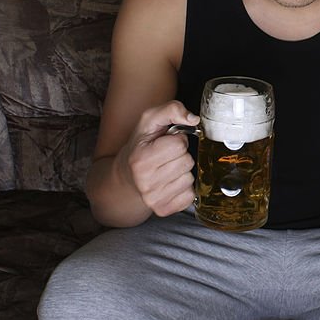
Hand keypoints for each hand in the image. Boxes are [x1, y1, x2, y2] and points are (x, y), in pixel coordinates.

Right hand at [116, 101, 199, 216]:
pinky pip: (190, 195)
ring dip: (183, 172)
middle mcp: (145, 182)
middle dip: (181, 156)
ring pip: (190, 178)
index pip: (179, 144)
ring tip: (167, 169)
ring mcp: (154, 199)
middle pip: (187, 162)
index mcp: (141, 159)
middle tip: (166, 157)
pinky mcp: (163, 210)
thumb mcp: (149, 120)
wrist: (126, 177)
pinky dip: (184, 188)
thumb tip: (193, 119)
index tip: (164, 143)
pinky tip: (170, 183)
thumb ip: (172, 109)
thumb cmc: (141, 146)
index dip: (176, 140)